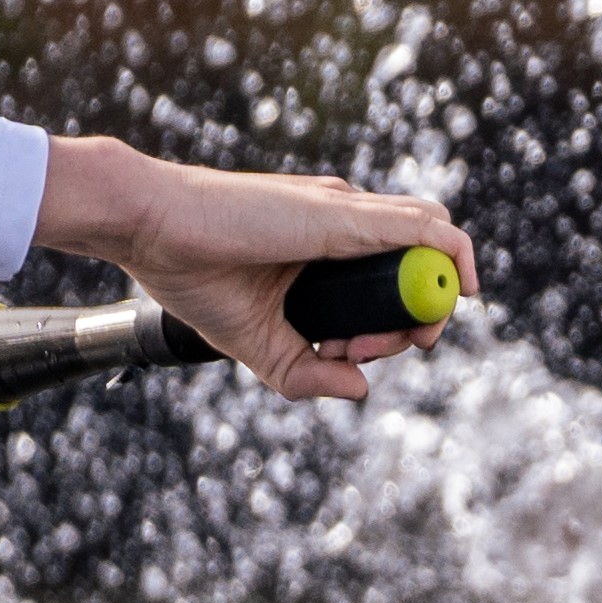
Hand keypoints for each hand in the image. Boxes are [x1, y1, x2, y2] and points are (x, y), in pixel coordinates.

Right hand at [31, 138, 476, 400]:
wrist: (149, 227)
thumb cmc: (191, 273)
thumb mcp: (256, 341)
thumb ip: (307, 369)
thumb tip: (361, 389)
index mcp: (327, 244)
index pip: (390, 284)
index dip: (387, 330)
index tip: (347, 353)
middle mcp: (346, 221)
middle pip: (419, 266)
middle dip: (409, 322)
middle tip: (358, 350)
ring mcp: (348, 213)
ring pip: (433, 244)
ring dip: (425, 301)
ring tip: (369, 339)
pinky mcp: (346, 214)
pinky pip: (427, 227)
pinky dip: (451, 258)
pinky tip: (448, 294)